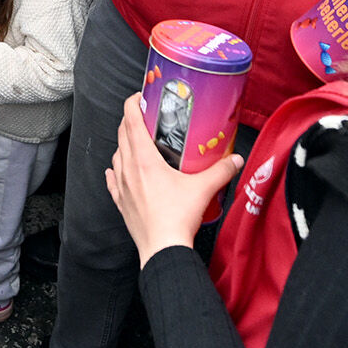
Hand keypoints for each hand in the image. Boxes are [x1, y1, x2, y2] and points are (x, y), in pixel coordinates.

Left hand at [106, 94, 241, 268]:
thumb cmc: (178, 218)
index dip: (132, 104)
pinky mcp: (120, 202)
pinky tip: (117, 171)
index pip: (131, 121)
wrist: (162, 249)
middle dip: (130, 121)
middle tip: (143, 116)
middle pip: (122, 135)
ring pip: (116, 156)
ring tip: (136, 143)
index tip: (139, 97)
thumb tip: (235, 158)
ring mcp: (121, 186)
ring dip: (123, 145)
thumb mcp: (204, 189)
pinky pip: (112, 180)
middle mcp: (128, 169)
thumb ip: (221, 170)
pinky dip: (115, 170)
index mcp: (144, 160)